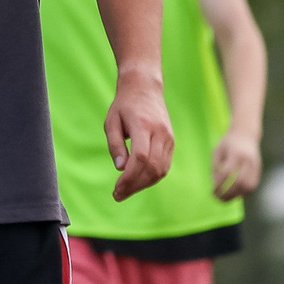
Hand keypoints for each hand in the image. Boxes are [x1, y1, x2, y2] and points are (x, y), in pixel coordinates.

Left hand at [104, 71, 175, 201]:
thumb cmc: (124, 105)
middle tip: (118, 195)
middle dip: (135, 185)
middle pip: (152, 167)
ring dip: (144, 184)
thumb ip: (115, 145)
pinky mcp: (171, 142)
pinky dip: (152, 177)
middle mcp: (160, 132)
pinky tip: (138, 181)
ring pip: (161, 169)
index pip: (141, 157)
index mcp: (144, 125)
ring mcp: (168, 137)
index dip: (129, 177)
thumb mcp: (111, 122)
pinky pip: (164, 165)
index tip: (117, 188)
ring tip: (126, 190)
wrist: (145, 88)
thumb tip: (120, 168)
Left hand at [211, 133, 262, 200]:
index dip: (219, 184)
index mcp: (235, 153)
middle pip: (240, 181)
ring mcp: (255, 164)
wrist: (245, 134)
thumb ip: (215, 168)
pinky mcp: (258, 169)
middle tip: (218, 199)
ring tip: (226, 199)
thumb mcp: (217, 151)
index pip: (227, 172)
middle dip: (228, 193)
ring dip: (237, 195)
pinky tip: (235, 194)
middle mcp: (247, 159)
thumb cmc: (228, 144)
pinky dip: (244, 192)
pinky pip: (253, 185)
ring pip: (249, 186)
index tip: (212, 191)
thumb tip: (215, 186)